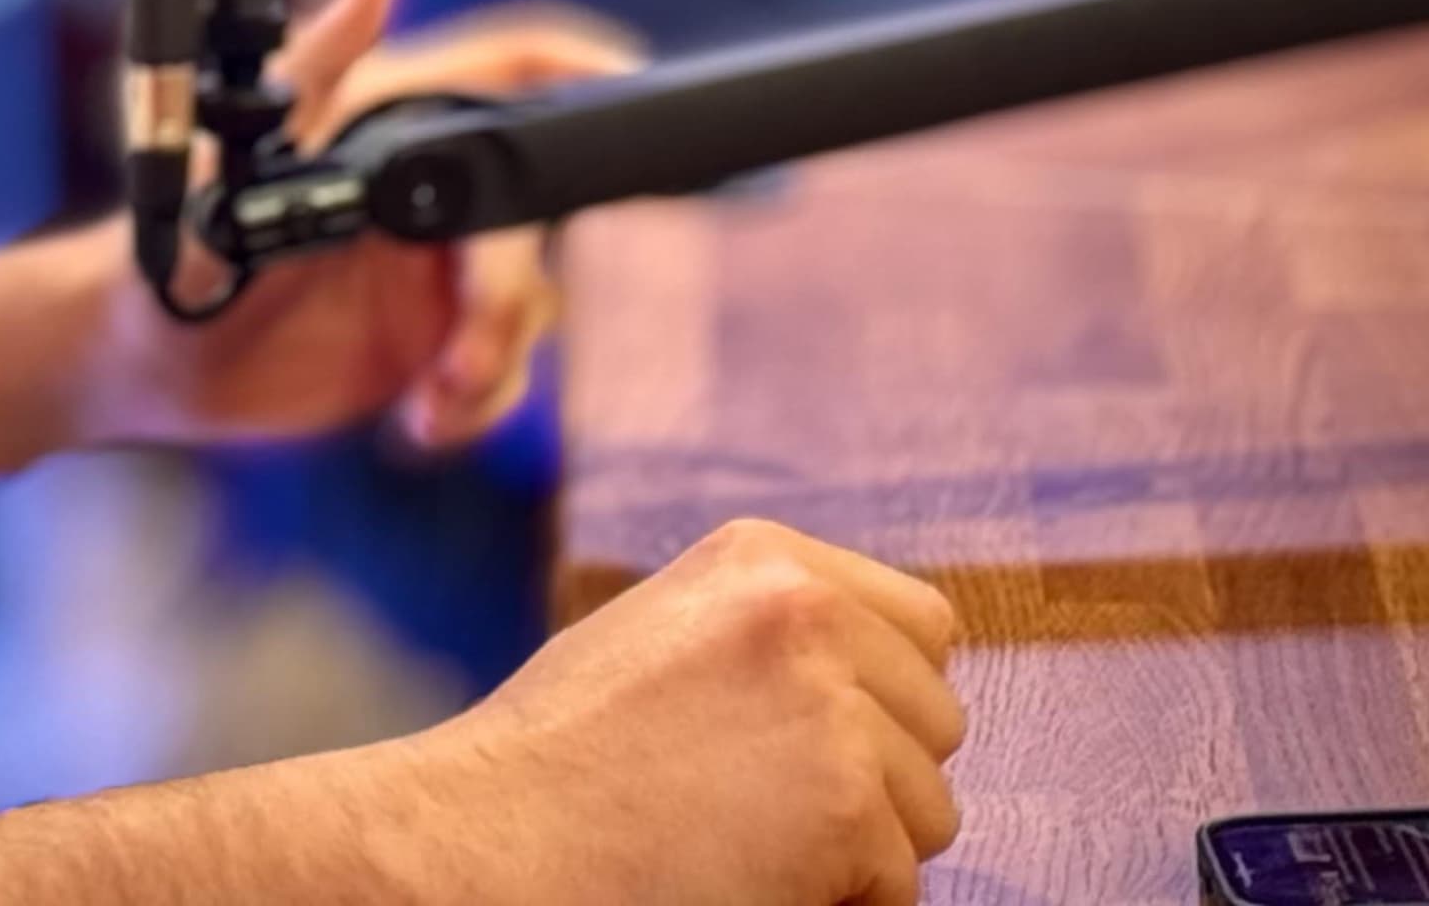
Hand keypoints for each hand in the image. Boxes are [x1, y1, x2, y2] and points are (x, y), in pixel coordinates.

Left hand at [75, 0, 642, 454]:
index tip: (636, 83)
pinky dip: (474, 408)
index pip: (511, 74)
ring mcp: (431, 273)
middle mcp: (425, 195)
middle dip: (510, 294)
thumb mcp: (242, 152)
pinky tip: (416, 426)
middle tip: (462, 351)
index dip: (581, 65)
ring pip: (528, 309)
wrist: (142, 355)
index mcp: (393, 127)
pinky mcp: (422, 346)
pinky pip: (494, 378)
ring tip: (431, 401)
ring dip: (494, 363)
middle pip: (536, 222)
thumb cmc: (175, 230)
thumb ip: (319, 67)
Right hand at [384, 519, 968, 905]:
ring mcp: (835, 706)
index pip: (923, 627)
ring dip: (862, 845)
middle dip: (878, 776)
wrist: (490, 836)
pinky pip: (899, 883)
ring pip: (929, 808)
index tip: (807, 740)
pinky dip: (840, 902)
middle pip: (938, 718)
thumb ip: (767, 632)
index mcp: (764, 557)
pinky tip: (747, 879)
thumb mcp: (665, 634)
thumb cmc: (559, 757)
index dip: (881, 699)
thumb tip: (877, 675)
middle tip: (763, 806)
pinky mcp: (849, 806)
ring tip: (746, 841)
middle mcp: (809, 610)